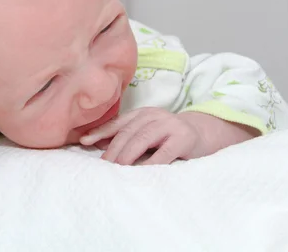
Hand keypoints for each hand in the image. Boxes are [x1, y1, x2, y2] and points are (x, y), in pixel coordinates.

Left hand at [79, 107, 255, 164]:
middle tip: (102, 166)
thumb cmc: (168, 136)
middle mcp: (153, 115)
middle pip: (127, 132)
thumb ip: (126, 136)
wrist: (203, 133)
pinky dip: (150, 162)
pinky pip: (163, 153)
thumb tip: (95, 144)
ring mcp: (169, 125)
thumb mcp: (146, 132)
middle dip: (112, 149)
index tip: (84, 141)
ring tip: (116, 169)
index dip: (100, 131)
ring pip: (142, 139)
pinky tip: (141, 172)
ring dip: (126, 155)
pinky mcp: (183, 138)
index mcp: (142, 113)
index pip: (117, 123)